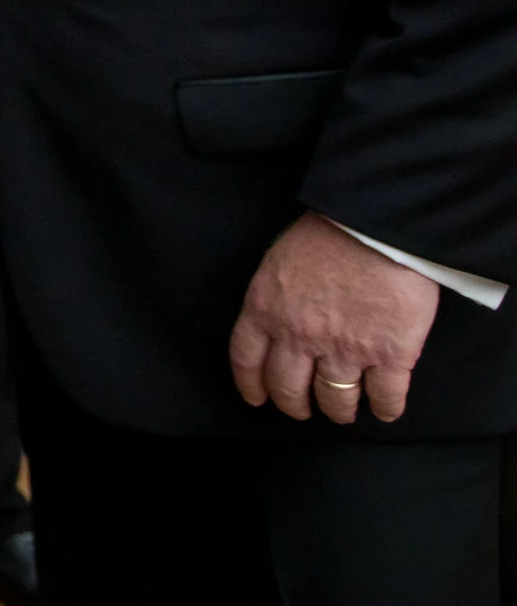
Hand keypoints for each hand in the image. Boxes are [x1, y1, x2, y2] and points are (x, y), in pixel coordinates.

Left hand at [229, 212, 438, 424]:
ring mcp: (345, 349)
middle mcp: (299, 337)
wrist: (376, 226)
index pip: (246, 360)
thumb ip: (274, 296)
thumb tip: (278, 317)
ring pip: (335, 399)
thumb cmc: (327, 232)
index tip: (257, 398)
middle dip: (294, 405)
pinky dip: (386, 409)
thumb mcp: (279, 261)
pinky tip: (384, 410)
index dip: (251, 384)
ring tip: (342, 410)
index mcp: (265, 309)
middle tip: (302, 408)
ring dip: (338, 410)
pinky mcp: (390, 355)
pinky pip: (386, 397)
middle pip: (288, 388)